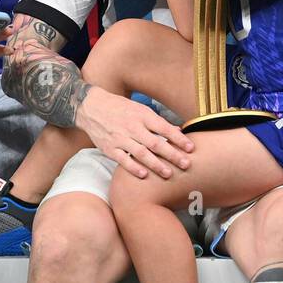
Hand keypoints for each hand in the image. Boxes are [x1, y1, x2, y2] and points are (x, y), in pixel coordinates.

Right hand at [75, 86, 195, 179]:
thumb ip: (158, 122)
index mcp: (142, 115)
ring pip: (141, 154)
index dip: (179, 138)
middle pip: (156, 143)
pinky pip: (123, 160)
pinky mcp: (110, 148)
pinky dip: (134, 168)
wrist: (91, 107)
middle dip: (172, 155)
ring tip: (169, 173)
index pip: (164, 128)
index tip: (191, 148)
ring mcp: (120, 138)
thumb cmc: (119, 108)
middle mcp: (132, 127)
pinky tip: (144, 175)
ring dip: (156, 165)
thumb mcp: (140, 109)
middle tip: (186, 164)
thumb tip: (177, 130)